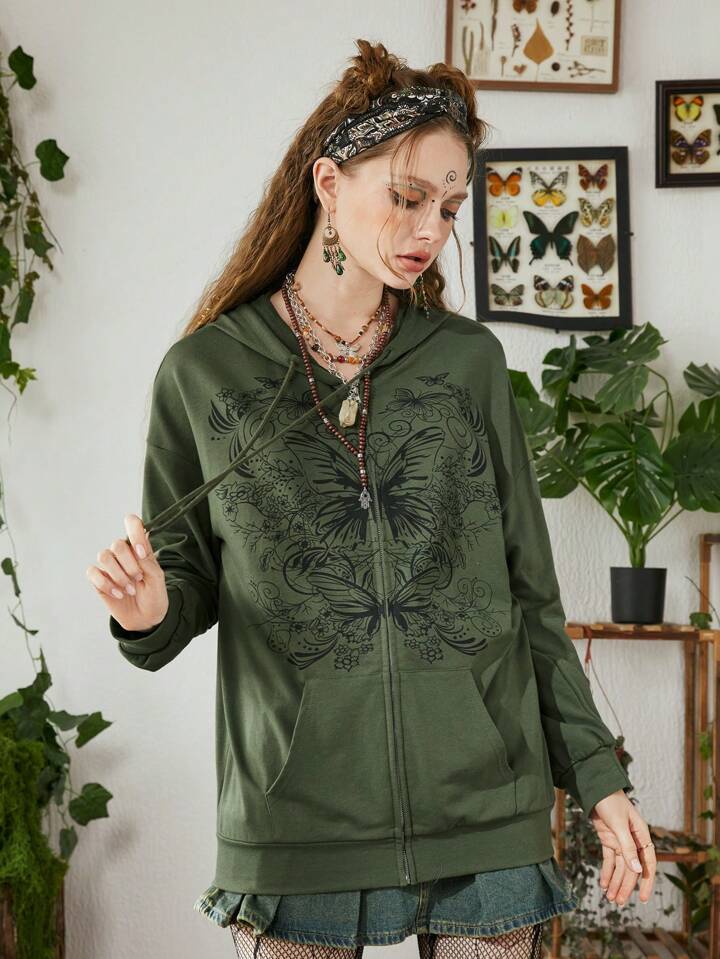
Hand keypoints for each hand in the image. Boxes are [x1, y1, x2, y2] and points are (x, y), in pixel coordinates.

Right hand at [86, 513, 168, 631]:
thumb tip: (137, 548)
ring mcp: (110, 566)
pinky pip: (92, 572)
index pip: (132, 523)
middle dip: (128, 564)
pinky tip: (118, 593)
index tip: (140, 552)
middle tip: (138, 578)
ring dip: (118, 575)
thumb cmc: (154, 595)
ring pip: (103, 556)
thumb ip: (148, 561)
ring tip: (129, 589)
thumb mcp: (157, 578)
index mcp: (139, 547)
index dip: (134, 531)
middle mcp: (123, 553)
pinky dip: (105, 584)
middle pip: (117, 544)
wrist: (146, 618)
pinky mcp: (98, 579)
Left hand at [590, 789, 655, 906]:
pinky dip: (607, 872)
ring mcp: (620, 841)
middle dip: (625, 886)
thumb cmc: (611, 802)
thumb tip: (637, 869)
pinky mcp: (608, 840)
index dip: (646, 881)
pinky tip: (604, 884)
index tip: (642, 898)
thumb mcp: (620, 824)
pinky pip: (609, 860)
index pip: (647, 863)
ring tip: (610, 898)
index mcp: (641, 835)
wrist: (596, 788)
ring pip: (620, 867)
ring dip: (615, 882)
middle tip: (618, 902)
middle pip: (631, 869)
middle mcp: (633, 841)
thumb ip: (627, 846)